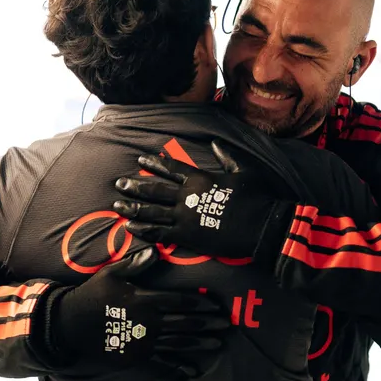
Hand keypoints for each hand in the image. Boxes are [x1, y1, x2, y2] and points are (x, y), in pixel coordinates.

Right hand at [37, 248, 228, 377]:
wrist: (71, 325)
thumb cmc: (92, 295)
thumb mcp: (111, 273)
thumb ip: (135, 264)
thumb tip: (156, 251)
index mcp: (146, 300)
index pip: (181, 301)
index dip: (201, 302)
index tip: (216, 304)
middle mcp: (149, 322)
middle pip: (186, 323)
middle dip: (208, 323)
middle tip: (226, 324)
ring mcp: (144, 342)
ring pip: (179, 343)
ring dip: (200, 343)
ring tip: (217, 344)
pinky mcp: (137, 358)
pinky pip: (161, 364)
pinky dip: (178, 368)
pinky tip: (192, 371)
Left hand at [111, 140, 293, 260]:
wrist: (263, 226)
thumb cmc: (257, 197)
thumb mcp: (243, 170)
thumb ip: (226, 156)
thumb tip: (214, 143)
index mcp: (201, 179)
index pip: (172, 169)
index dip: (155, 164)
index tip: (141, 160)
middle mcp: (188, 196)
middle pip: (155, 189)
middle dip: (135, 186)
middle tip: (119, 183)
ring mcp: (185, 217)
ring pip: (152, 212)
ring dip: (133, 208)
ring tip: (117, 206)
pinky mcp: (187, 237)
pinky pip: (160, 233)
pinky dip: (144, 230)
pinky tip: (131, 228)